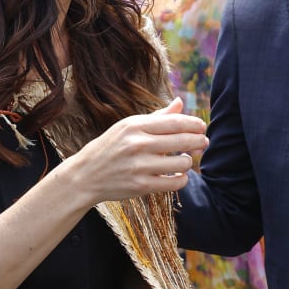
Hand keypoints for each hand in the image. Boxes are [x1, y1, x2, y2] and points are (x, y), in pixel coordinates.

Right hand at [65, 98, 206, 204]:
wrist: (85, 175)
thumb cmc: (110, 147)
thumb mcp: (128, 126)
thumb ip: (157, 116)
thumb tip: (180, 102)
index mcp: (135, 125)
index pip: (175, 122)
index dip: (194, 124)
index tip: (202, 127)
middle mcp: (138, 144)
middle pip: (183, 140)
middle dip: (199, 141)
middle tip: (203, 143)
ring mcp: (140, 166)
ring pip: (182, 162)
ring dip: (188, 162)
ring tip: (183, 160)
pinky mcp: (142, 185)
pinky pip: (175, 183)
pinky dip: (182, 179)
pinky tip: (178, 175)